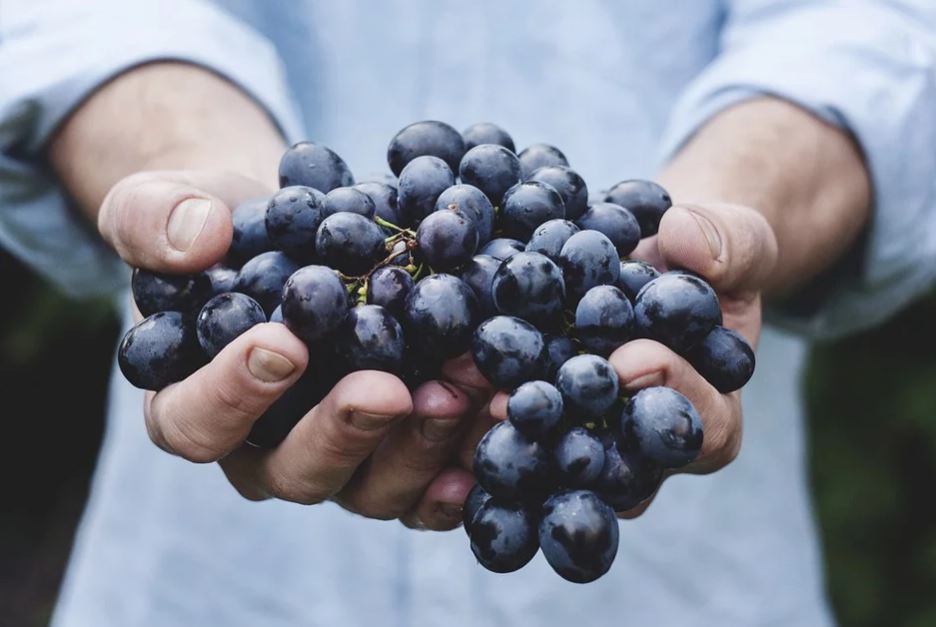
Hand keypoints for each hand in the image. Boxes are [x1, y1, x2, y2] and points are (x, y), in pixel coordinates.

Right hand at [100, 169, 490, 529]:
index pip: (196, 423)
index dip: (232, 395)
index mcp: (193, 404)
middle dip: (345, 432)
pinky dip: (466, 463)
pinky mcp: (398, 454)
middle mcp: (266, 449)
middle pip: (296, 471)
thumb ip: (155, 219)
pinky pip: (431, 484)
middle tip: (388, 389)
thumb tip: (197, 239)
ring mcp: (339, 460)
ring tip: (464, 388)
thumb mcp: (166, 204)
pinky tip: (498, 424)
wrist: (296, 233)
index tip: (282, 343)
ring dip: (421, 445)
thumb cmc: (222, 228)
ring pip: (373, 486)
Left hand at [472, 202, 777, 516]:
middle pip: (614, 465)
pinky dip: (470, 410)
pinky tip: (435, 384)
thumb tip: (685, 239)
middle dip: (569, 431)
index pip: (701, 428)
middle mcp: (642, 449)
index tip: (631, 358)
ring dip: (506, 433)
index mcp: (708, 416)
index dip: (670, 395)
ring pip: (551, 459)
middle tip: (522, 401)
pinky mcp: (536, 423)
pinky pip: (507, 430)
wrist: (651, 261)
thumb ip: (728, 242)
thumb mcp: (734, 239)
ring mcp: (585, 442)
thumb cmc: (703, 258)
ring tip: (465, 396)